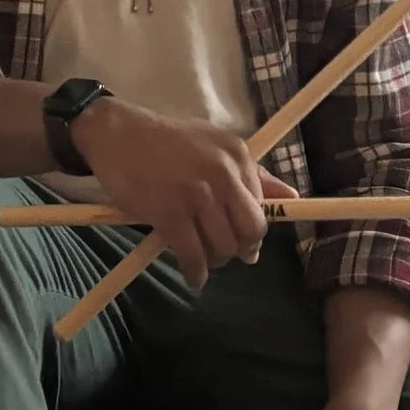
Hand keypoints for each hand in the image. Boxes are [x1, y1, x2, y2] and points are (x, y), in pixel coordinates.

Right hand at [71, 100, 289, 287]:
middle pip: (250, 231)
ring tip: (202, 258)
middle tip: (226, 253)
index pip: (263, 207)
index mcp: (238, 155)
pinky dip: (195, 273)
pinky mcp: (170, 213)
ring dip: (215, 261)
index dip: (253, 230)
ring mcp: (197, 194)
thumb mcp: (215, 147)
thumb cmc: (166, 141)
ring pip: (223, 247)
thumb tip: (292, 196)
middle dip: (241, 249)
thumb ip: (253, 174)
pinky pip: (193, 256)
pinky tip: (193, 276)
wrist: (117, 132)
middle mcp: (223, 174)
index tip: (244, 240)